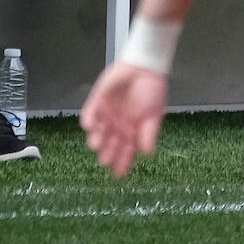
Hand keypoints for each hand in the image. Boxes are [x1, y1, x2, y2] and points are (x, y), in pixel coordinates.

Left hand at [80, 60, 168, 178]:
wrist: (144, 67)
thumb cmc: (152, 91)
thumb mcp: (154, 114)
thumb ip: (149, 133)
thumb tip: (147, 154)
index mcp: (132, 130)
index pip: (126, 150)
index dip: (122, 163)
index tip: (118, 176)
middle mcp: (117, 125)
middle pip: (110, 144)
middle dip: (107, 153)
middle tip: (105, 161)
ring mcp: (105, 115)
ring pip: (98, 132)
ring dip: (97, 139)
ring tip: (97, 144)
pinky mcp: (96, 102)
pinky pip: (89, 114)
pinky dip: (89, 121)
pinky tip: (90, 126)